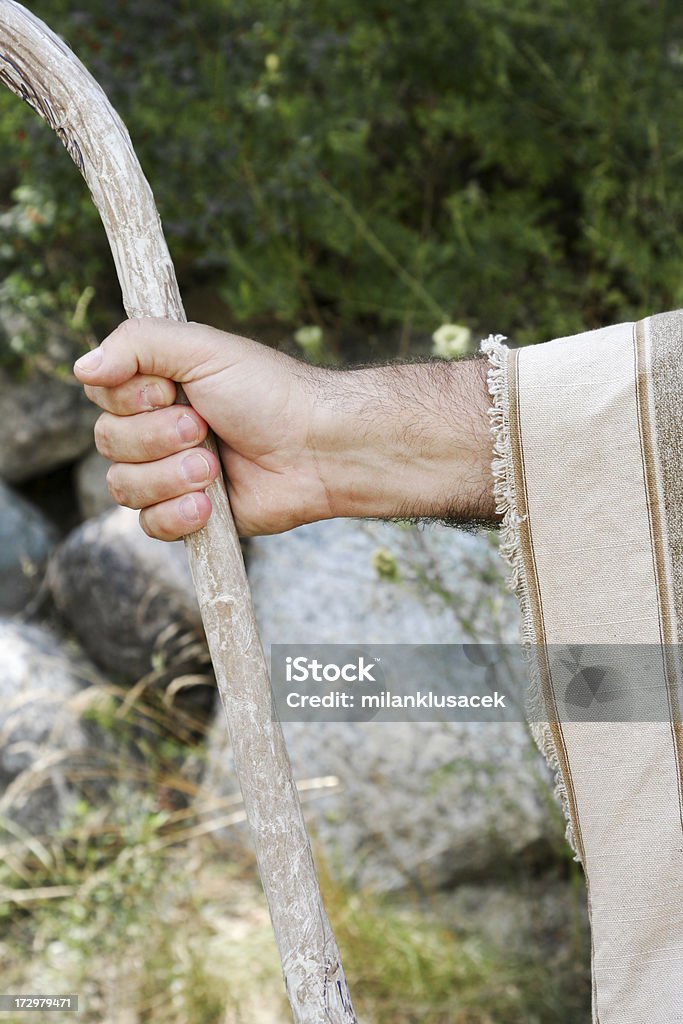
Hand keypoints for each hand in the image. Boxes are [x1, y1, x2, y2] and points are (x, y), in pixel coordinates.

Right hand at [73, 318, 494, 538]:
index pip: (101, 394)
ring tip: (215, 468)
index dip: (130, 399)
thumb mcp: (202, 348)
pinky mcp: (190, 516)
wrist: (318, 448)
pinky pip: (149, 526)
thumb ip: (137, 343)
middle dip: (157, 438)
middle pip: (107, 442)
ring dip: (170, 477)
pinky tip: (211, 504)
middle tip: (205, 429)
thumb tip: (81, 367)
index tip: (171, 391)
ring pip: (123, 487)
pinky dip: (177, 515)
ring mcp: (171, 475)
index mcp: (157, 386)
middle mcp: (158, 429)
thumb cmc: (269, 392)